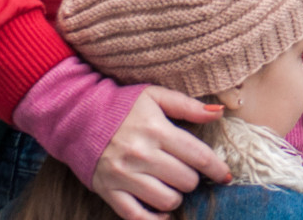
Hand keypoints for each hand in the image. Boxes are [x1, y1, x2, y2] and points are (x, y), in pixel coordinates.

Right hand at [91, 86, 229, 219]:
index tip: (225, 175)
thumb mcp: (154, 96)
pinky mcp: (109, 191)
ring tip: (171, 185)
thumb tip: (219, 113)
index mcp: (156, 130)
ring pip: (167, 200)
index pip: (198, 156)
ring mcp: (124, 176)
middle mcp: (141, 154)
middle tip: (186, 172)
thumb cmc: (121, 105)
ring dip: (175, 196)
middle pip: (185, 180)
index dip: (217, 168)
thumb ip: (187, 106)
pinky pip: (137, 217)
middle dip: (192, 179)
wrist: (77, 117)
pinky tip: (162, 213)